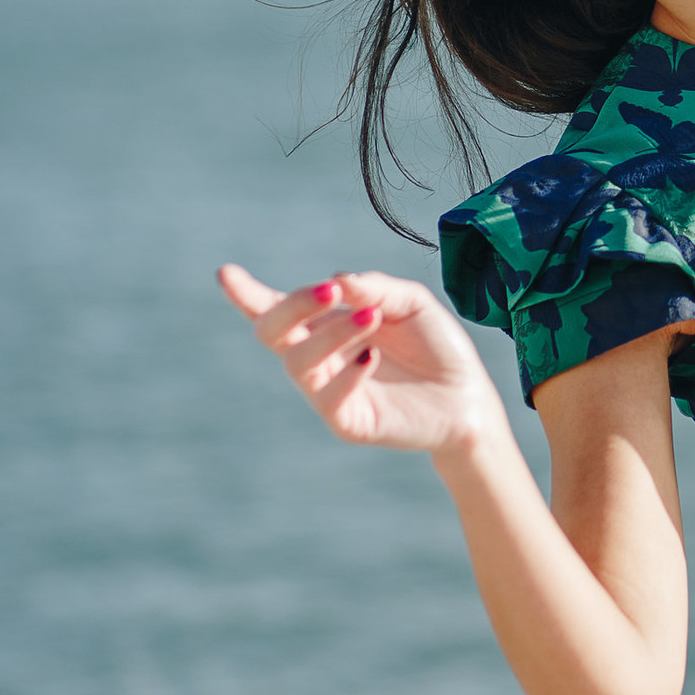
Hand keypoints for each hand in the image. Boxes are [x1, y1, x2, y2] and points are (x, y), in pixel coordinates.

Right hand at [216, 264, 506, 456]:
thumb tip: (336, 282)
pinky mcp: (347, 421)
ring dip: (330, 333)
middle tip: (330, 292)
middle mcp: (318, 356)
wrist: (467, 396)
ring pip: (298, 362)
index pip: (274, 310)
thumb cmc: (435, 345)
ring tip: (370, 316)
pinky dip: (347, 372)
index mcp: (325, 324)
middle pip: (271, 331)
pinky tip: (373, 357)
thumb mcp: (411, 303)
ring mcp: (327, 390)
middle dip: (293, 306)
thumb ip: (374, 287)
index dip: (246, 294)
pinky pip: (328, 397)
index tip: (226, 273)